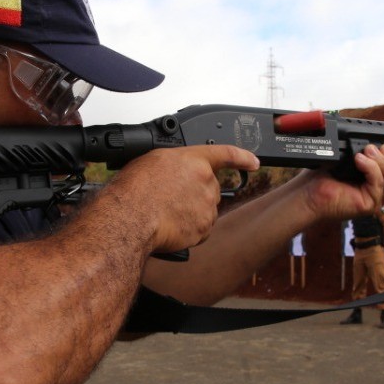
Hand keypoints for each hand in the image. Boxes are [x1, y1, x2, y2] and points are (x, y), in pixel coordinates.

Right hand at [109, 144, 259, 254]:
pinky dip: (188, 230)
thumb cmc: (134, 190)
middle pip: (210, 188)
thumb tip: (173, 173)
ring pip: (205, 210)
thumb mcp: (152, 161)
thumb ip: (174, 164)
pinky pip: (200, 229)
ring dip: (191, 212)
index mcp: (194, 160)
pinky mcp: (203, 230)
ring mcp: (207, 207)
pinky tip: (170, 226)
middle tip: (170, 198)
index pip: (226, 154)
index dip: (242, 157)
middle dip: (195, 193)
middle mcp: (206, 182)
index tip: (253, 161)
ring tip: (165, 213)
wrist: (131, 218)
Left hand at [292, 143, 383, 221]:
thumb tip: (372, 142)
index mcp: (377, 183)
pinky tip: (359, 161)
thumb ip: (365, 151)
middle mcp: (380, 193)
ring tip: (366, 154)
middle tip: (380, 148)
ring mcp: (375, 200)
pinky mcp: (368, 205)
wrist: (307, 192)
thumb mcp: (347, 157)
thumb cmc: (322, 174)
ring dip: (383, 162)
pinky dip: (371, 168)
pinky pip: (380, 183)